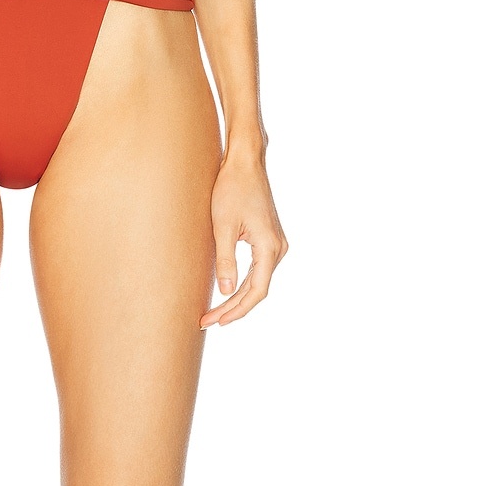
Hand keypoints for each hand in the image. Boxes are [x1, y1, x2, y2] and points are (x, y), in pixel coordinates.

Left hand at [200, 151, 287, 327]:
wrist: (245, 163)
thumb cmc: (232, 189)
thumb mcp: (222, 227)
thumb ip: (225, 260)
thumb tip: (225, 291)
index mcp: (269, 247)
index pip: (256, 291)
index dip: (237, 310)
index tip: (217, 322)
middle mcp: (278, 248)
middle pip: (257, 289)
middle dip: (232, 308)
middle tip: (207, 322)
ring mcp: (276, 244)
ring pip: (257, 281)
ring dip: (236, 298)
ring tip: (214, 313)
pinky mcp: (268, 240)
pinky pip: (257, 270)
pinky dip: (242, 284)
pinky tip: (226, 293)